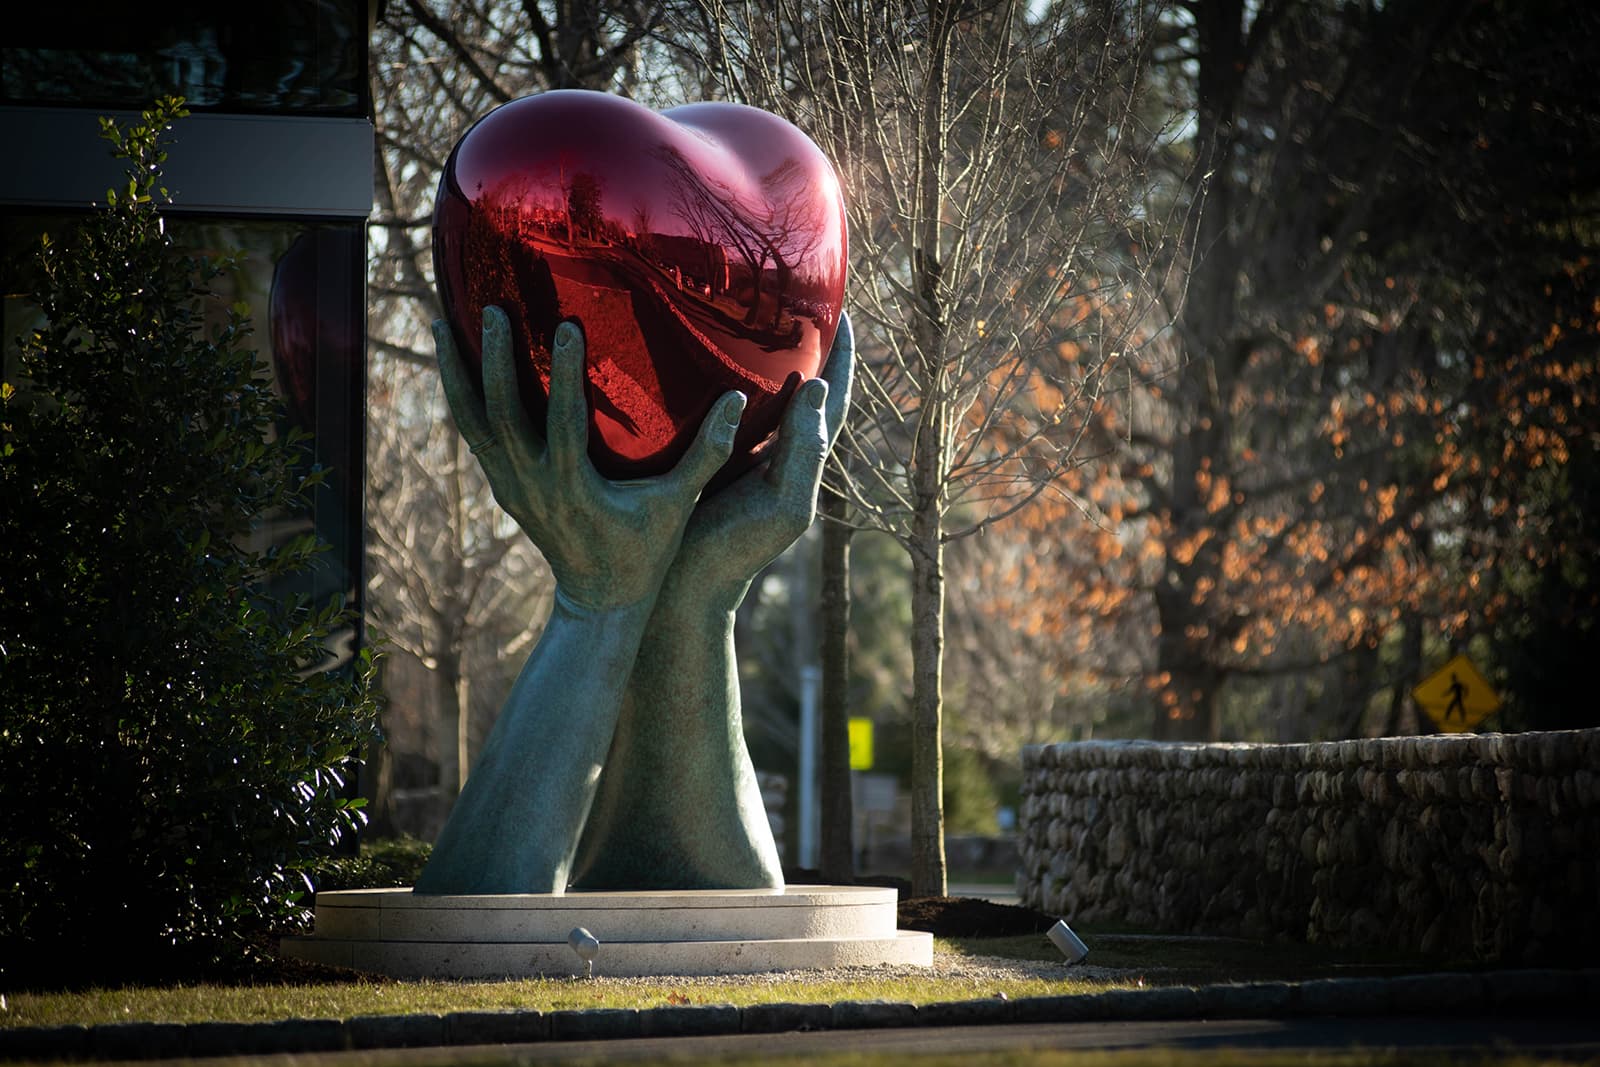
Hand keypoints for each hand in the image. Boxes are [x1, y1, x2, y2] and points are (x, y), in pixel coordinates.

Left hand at [435, 306, 746, 610]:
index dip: (567, 374)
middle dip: (493, 360)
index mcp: (575, 487)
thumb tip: (739, 402)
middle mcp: (534, 484)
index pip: (565, 422)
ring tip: (442, 322)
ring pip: (473, 422)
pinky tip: (456, 360)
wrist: (600, 600)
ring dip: (456, 373)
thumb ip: (709, 453)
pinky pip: (475, 434)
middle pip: (502, 415)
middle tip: (492, 308)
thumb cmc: (646, 549)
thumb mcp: (680, 504)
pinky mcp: (504, 486)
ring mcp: (512, 486)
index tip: (566, 326)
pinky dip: (462, 397)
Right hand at [663, 312, 855, 603]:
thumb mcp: (784, 507)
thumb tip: (818, 387)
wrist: (683, 584)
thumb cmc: (736, 550)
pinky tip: (699, 353)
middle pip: (800, 385)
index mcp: (802, 459)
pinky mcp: (704, 453)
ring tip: (751, 311)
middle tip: (794, 296)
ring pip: (761, 393)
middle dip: (804, 345)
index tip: (841, 309)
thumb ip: (806, 453)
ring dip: (762, 356)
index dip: (843, 355)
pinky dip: (721, 377)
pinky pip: (722, 408)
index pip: (832, 395)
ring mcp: (741, 452)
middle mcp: (775, 450)